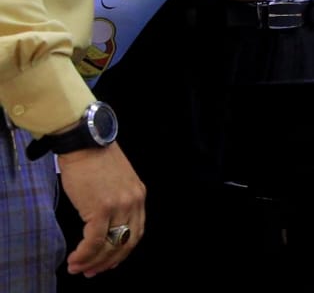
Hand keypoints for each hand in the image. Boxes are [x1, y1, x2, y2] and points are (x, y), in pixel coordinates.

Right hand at [59, 144, 145, 276]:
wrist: (85, 142)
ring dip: (94, 261)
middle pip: (127, 242)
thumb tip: (103, 226)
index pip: (136, 231)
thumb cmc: (94, 159)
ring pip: (111, 245)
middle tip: (93, 271)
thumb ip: (116, 201)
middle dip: (109, 261)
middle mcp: (134, 201)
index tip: (109, 261)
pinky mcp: (102, 208)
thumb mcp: (116, 181)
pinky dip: (85, 253)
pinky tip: (75, 259)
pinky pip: (95, 240)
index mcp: (138, 195)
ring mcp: (119, 205)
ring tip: (78, 268)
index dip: (123, 251)